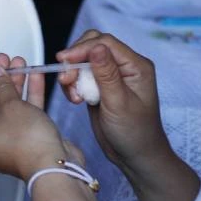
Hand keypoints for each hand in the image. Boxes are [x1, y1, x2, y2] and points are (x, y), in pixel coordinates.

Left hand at [0, 54, 71, 180]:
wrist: (55, 166)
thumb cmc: (29, 145)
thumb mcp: (11, 106)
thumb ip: (1, 85)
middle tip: (4, 62)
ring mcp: (10, 139)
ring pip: (10, 106)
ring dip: (15, 84)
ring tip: (20, 63)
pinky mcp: (29, 137)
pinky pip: (25, 112)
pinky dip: (29, 94)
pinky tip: (34, 76)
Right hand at [57, 30, 170, 172]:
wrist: (135, 157)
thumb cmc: (135, 133)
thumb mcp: (119, 103)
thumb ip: (107, 74)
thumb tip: (96, 46)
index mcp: (136, 66)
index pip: (106, 43)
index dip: (83, 48)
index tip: (64, 60)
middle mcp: (125, 67)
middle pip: (92, 46)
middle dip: (76, 60)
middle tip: (65, 78)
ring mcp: (111, 76)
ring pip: (84, 61)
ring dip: (73, 75)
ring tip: (74, 96)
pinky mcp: (100, 87)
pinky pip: (81, 76)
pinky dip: (73, 85)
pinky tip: (76, 100)